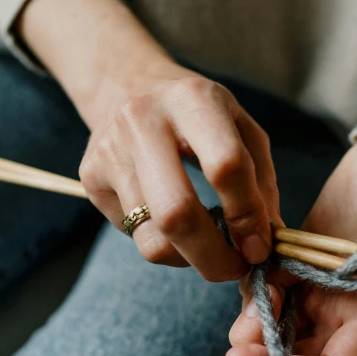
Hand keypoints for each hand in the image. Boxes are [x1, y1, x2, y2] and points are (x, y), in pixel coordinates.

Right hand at [79, 64, 280, 280]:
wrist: (127, 86)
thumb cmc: (196, 113)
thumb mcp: (241, 129)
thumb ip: (261, 184)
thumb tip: (266, 243)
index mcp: (191, 99)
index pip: (226, 166)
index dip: (248, 215)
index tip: (260, 246)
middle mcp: (142, 121)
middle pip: (177, 213)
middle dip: (214, 257)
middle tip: (234, 269)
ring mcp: (109, 151)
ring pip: (152, 239)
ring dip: (189, 259)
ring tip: (207, 247)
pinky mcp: (90, 178)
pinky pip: (134, 236)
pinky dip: (165, 245)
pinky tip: (174, 226)